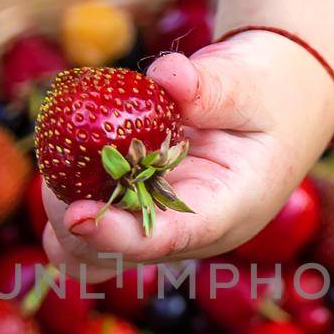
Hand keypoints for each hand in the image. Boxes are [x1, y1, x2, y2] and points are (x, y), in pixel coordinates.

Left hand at [41, 30, 333, 270]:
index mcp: (228, 209)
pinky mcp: (138, 217)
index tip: (77, 215)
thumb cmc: (267, 97)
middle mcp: (189, 233)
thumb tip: (166, 76)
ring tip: (59, 160)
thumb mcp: (251, 83)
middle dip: (76, 221)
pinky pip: (88, 235)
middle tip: (57, 158)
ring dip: (62, 222)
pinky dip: (65, 209)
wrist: (276, 109)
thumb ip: (212, 84)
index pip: (171, 237)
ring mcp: (160, 229)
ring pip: (93, 257)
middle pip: (118, 256)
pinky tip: (62, 168)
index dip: (119, 234)